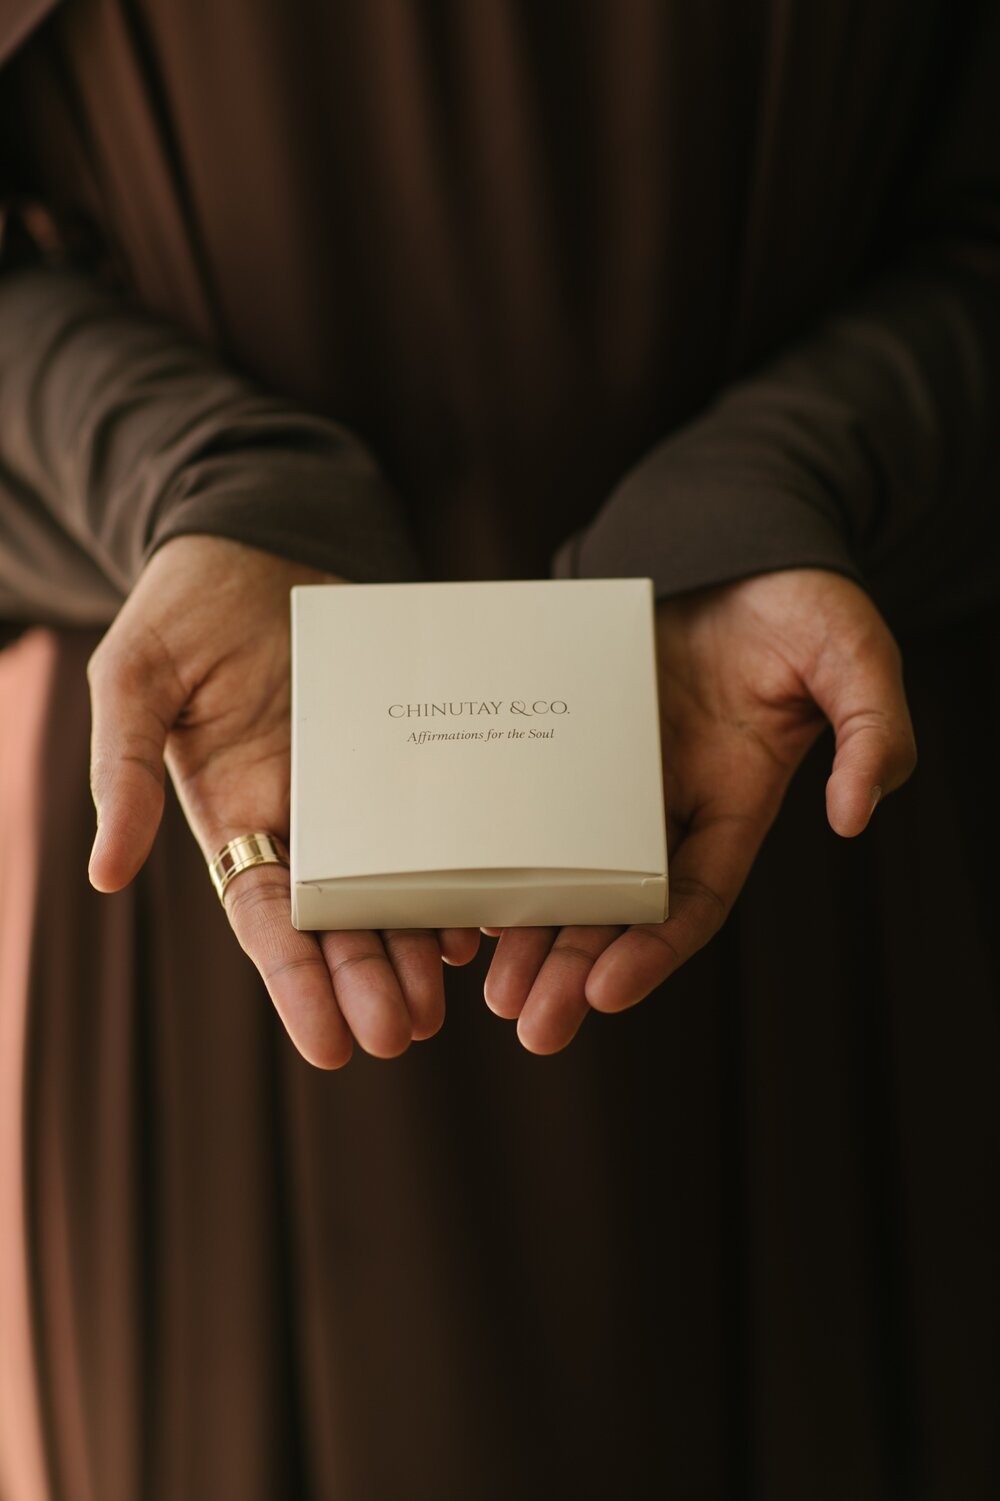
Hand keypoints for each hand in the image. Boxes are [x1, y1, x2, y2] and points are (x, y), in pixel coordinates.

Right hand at [86, 534, 480, 1067]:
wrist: (260, 540)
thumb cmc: (185, 607)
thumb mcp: (136, 679)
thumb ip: (123, 771)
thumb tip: (103, 875)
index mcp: (236, 819)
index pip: (267, 922)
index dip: (296, 985)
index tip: (328, 1048)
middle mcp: (306, 821)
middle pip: (341, 922)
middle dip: (369, 981)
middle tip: (405, 1032)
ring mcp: (365, 790)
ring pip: (398, 884)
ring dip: (421, 944)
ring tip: (449, 996)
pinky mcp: (410, 753)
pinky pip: (443, 821)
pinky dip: (462, 867)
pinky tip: (489, 910)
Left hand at [483, 567, 916, 1053]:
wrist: (734, 540)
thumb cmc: (802, 601)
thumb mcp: (854, 658)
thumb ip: (873, 732)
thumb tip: (857, 814)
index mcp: (735, 801)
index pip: (695, 896)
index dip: (656, 948)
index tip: (610, 990)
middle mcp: (667, 802)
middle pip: (621, 905)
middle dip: (579, 968)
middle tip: (532, 1024)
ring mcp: (611, 770)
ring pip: (565, 867)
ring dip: (532, 929)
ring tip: (493, 987)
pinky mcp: (568, 733)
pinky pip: (527, 799)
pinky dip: (500, 846)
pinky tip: (460, 889)